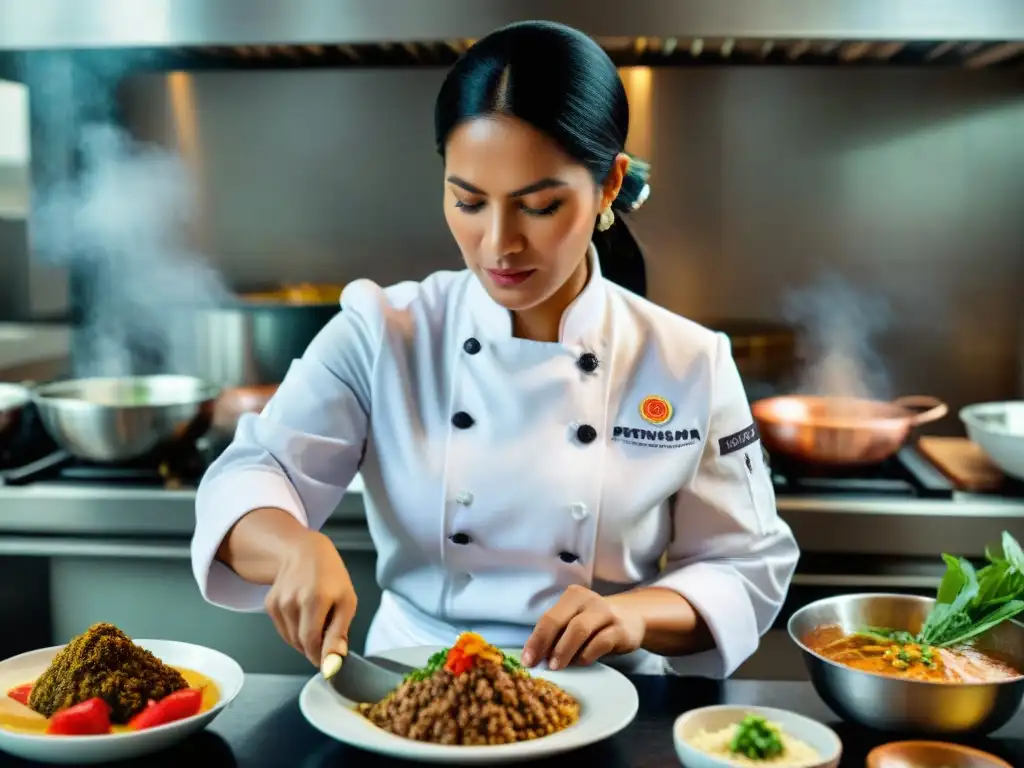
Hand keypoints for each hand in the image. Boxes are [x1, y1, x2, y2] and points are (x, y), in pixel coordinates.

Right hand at [264, 530, 357, 667]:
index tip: (329, 665)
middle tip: (328, 639)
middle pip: (301, 643)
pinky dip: (295, 632)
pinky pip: (283, 631)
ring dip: (305, 641)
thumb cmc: (331, 576)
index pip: (312, 641)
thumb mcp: (347, 601)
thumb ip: (339, 633)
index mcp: (314, 599)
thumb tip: (333, 663)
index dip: (320, 657)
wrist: (305, 552)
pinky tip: (304, 617)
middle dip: (315, 649)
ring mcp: (278, 603)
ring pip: (291, 640)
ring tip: (318, 622)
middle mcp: (292, 601)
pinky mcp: (269, 605)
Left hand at [522, 585, 645, 669]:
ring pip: (579, 630)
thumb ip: (558, 633)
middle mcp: (588, 600)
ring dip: (564, 651)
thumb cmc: (595, 624)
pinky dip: (586, 655)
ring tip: (557, 666)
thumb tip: (535, 657)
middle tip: (538, 665)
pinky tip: (580, 663)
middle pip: (560, 621)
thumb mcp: (576, 621)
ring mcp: (606, 613)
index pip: (548, 618)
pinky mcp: (620, 629)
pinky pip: (599, 643)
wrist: (633, 618)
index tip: (527, 661)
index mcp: (572, 596)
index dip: (535, 640)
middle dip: (545, 644)